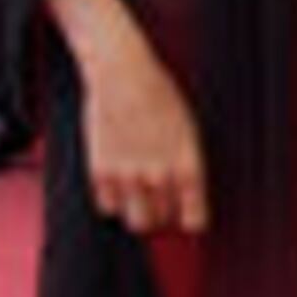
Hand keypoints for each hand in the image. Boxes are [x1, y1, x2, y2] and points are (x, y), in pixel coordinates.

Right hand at [78, 38, 208, 235]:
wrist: (123, 74)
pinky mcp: (100, 171)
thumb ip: (185, 166)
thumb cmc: (159, 96)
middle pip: (163, 223)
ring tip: (139, 197)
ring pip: (136, 222)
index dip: (191, 221)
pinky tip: (117, 184)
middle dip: (163, 216)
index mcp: (188, 166)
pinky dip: (112, 201)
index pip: (195, 220)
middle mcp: (159, 175)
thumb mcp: (188, 132)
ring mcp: (128, 175)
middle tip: (159, 201)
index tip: (187, 218)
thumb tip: (184, 194)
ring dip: (139, 214)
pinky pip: (107, 208)